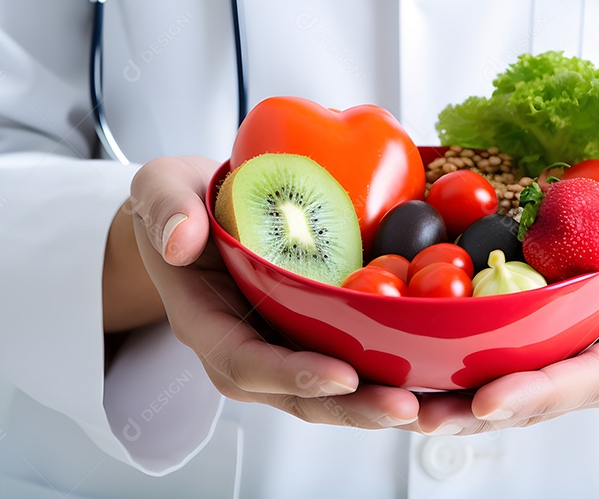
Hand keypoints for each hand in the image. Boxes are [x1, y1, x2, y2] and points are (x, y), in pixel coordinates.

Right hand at [126, 156, 418, 428]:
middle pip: (301, 395)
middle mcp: (251, 348)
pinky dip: (394, 372)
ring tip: (432, 406)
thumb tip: (178, 239)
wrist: (200, 209)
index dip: (291, 375)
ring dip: (382, 402)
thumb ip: (165, 209)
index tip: (339, 376)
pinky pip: (356, 360)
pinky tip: (438, 374)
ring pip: (335, 391)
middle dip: (352, 407)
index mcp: (208, 324)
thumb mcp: (160, 190)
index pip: (246, 362)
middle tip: (404, 407)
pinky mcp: (318, 333)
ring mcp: (287, 345)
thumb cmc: (181, 203)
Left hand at [411, 135, 598, 434]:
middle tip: (423, 415)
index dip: (548, 390)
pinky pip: (508, 363)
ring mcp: (582, 352)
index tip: (492, 398)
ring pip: (522, 391)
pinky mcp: (553, 338)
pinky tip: (411, 377)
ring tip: (402, 409)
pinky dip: (461, 373)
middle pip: (551, 398)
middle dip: (486, 411)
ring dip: (461, 405)